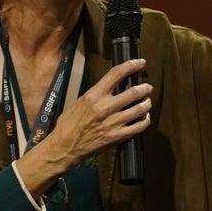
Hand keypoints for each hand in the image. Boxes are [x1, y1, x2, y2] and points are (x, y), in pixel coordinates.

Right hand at [17, 58, 150, 195]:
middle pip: (134, 92)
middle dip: (145, 88)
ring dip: (147, 103)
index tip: (140, 63)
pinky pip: (139, 126)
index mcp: (93, 95)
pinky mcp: (117, 136)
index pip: (117, 74)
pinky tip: (144, 118)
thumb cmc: (68, 126)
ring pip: (140, 109)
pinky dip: (145, 120)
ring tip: (147, 102)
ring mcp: (112, 123)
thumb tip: (110, 89)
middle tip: (147, 87)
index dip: (131, 66)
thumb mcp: (79, 102)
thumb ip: (96, 95)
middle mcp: (104, 107)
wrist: (64, 147)